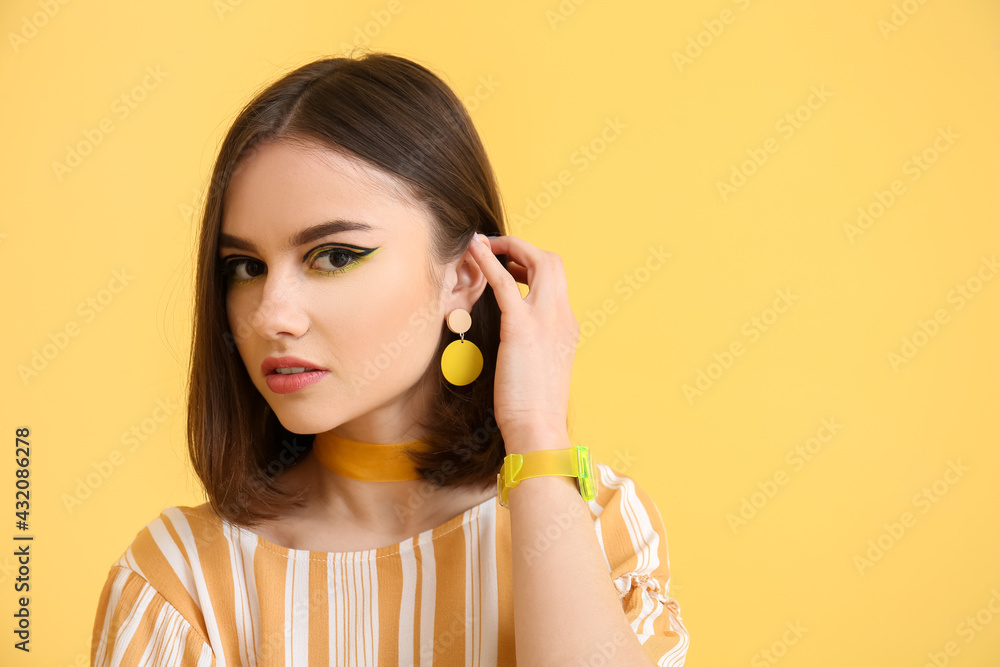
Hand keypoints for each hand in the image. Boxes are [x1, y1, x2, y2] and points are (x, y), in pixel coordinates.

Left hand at [466, 233, 579, 453]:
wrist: (538, 427)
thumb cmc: (533, 407)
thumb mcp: (541, 368)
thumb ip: (535, 346)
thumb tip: (517, 342)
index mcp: (567, 325)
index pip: (556, 279)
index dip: (532, 265)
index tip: (510, 266)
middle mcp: (562, 316)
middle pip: (552, 261)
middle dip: (523, 247)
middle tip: (495, 249)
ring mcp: (546, 318)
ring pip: (538, 260)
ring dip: (508, 246)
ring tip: (481, 245)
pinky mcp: (521, 326)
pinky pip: (505, 281)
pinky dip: (488, 260)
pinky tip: (473, 249)